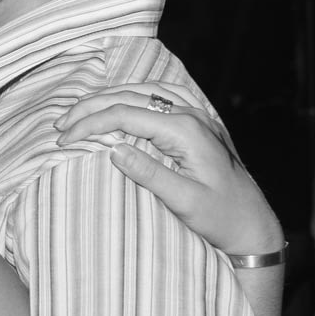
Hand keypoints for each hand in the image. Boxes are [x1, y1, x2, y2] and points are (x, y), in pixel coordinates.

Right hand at [56, 92, 282, 259]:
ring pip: (146, 90)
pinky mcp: (201, 123)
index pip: (125, 114)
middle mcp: (193, 115)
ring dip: (111, 97)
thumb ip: (150, 174)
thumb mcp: (185, 202)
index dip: (90, 123)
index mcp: (186, 130)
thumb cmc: (221, 218)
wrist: (253, 225)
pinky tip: (124, 100)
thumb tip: (113, 150)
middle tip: (61, 124)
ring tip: (81, 111)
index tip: (64, 140)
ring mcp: (199, 116)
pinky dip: (137, 94)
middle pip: (131, 96)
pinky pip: (165, 94)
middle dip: (91, 107)